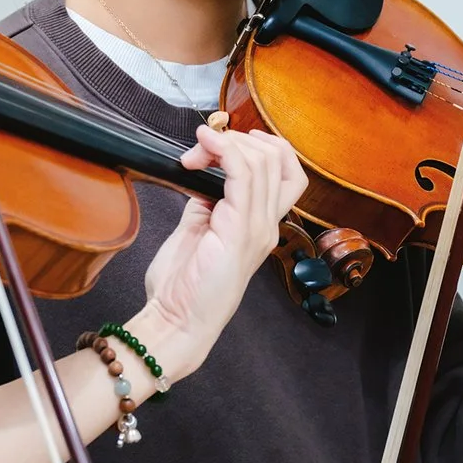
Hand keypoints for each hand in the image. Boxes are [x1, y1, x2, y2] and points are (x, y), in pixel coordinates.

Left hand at [138, 126, 306, 380]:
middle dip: (237, 139)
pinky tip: (204, 145)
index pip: (286, 172)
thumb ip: (205, 200)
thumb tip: (200, 169)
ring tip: (197, 149)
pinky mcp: (239, 231)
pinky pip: (242, 174)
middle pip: (278, 159)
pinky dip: (224, 150)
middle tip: (200, 149)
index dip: (262, 146)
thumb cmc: (183, 286)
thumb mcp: (197, 229)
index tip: (223, 143)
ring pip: (263, 161)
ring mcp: (258, 228)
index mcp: (260, 226)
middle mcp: (267, 225)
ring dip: (227, 142)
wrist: (176, 323)